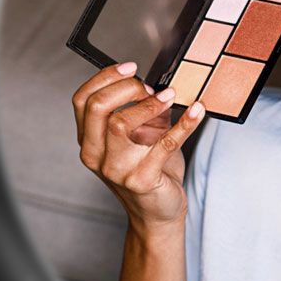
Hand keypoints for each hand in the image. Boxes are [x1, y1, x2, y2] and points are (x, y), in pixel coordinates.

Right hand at [72, 62, 206, 229]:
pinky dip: (184, 124)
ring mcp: (116, 170)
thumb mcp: (139, 138)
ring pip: (121, 124)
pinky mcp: (142, 180)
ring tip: (170, 96)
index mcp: (89, 142)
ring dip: (149, 104)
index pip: (83, 100)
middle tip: (150, 87)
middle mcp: (96, 156)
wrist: (158, 214)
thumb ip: (142, 112)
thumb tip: (159, 84)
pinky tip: (197, 111)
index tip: (130, 67)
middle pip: (98, 107)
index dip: (105, 78)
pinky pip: (164, 144)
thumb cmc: (149, 172)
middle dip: (126, 87)